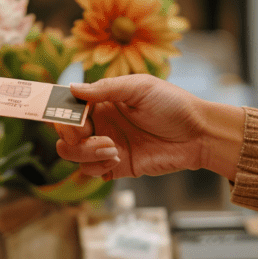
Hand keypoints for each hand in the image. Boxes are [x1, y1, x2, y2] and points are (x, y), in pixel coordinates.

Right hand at [54, 74, 243, 180]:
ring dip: (85, 151)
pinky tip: (118, 157)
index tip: (61, 115)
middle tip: (85, 132)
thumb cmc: (173, 105)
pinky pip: (90, 170)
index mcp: (102, 101)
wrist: (198, 135)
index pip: (69, 106)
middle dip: (68, 134)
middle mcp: (100, 123)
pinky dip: (97, 165)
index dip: (59, 110)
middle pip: (64, 132)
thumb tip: (73, 88)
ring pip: (72, 153)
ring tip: (111, 148)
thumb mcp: (139, 88)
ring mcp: (106, 145)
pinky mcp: (115, 166)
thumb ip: (105, 89)